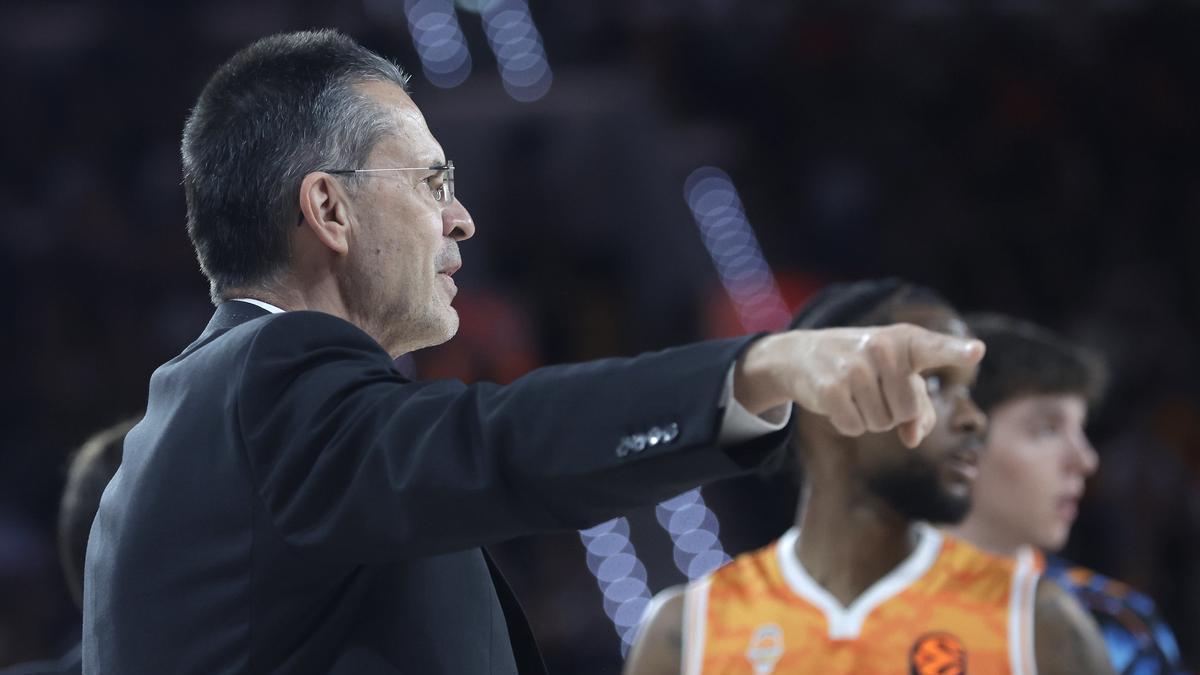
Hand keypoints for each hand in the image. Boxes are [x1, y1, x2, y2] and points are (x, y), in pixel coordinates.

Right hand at [733, 324, 984, 447]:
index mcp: (905, 341)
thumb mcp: (897, 378)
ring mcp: (854, 367)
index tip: (977, 351)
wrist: (802, 355)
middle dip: (891, 412)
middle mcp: (881, 348)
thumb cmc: (864, 367)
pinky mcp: (831, 387)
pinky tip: (836, 400)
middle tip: (871, 389)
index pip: (935, 348)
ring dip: (868, 418)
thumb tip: (913, 439)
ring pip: (880, 424)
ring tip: (852, 392)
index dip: (956, 352)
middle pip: (906, 411)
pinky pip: (854, 427)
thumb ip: (920, 409)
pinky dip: (847, 423)